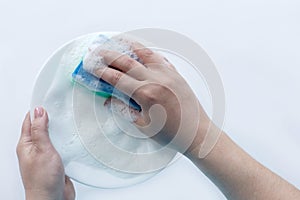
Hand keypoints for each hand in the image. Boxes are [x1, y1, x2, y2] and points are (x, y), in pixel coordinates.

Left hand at [16, 108, 74, 199]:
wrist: (53, 198)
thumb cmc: (43, 179)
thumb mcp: (42, 150)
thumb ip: (40, 130)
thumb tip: (38, 111)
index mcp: (26, 144)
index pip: (30, 121)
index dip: (38, 110)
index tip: (47, 100)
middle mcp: (35, 148)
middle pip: (41, 128)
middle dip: (50, 118)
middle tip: (60, 108)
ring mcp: (46, 155)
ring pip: (52, 137)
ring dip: (59, 130)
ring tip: (67, 120)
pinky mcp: (56, 160)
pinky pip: (60, 146)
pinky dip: (66, 140)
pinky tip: (72, 137)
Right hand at [95, 42, 211, 152]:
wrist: (196, 132)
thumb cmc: (171, 133)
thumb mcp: (142, 125)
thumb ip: (124, 109)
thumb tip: (109, 99)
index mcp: (145, 93)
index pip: (117, 78)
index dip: (101, 71)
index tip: (91, 66)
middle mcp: (156, 79)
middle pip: (126, 62)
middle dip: (108, 55)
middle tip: (96, 50)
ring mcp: (167, 74)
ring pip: (144, 53)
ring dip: (128, 45)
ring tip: (116, 40)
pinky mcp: (176, 74)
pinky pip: (159, 58)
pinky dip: (147, 52)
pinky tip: (140, 49)